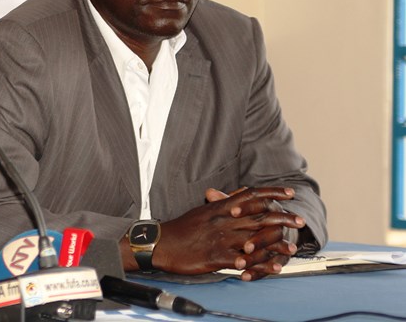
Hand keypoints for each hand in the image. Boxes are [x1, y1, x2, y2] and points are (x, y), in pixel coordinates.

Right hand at [152, 187, 303, 277]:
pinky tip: (270, 268)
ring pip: (255, 240)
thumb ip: (224, 202)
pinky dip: (257, 265)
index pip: (251, 195)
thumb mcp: (203, 210)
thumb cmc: (182, 228)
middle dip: (283, 218)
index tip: (289, 193)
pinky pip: (240, 260)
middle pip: (259, 217)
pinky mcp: (215, 256)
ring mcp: (220, 239)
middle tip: (300, 220)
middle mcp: (223, 221)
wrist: (161, 242)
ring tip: (292, 248)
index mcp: (220, 208)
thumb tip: (241, 192)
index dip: (272, 193)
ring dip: (276, 245)